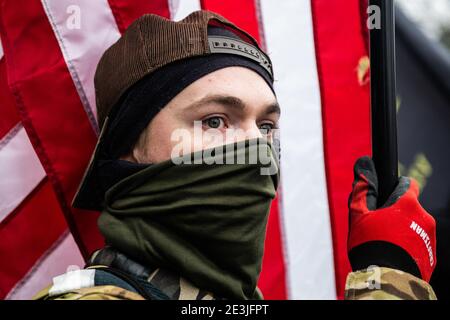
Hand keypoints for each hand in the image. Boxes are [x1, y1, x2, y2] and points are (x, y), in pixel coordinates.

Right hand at [347, 157, 436, 281]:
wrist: (387, 280)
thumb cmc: (371, 245)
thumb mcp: (359, 214)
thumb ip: (362, 188)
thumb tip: (364, 165)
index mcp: (408, 204)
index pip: (408, 184)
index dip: (394, 189)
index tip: (384, 198)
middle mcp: (424, 217)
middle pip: (408, 208)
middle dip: (395, 213)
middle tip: (377, 226)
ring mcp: (429, 237)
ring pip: (413, 226)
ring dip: (401, 230)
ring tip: (383, 244)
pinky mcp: (431, 256)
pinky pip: (417, 244)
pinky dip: (406, 246)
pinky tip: (392, 254)